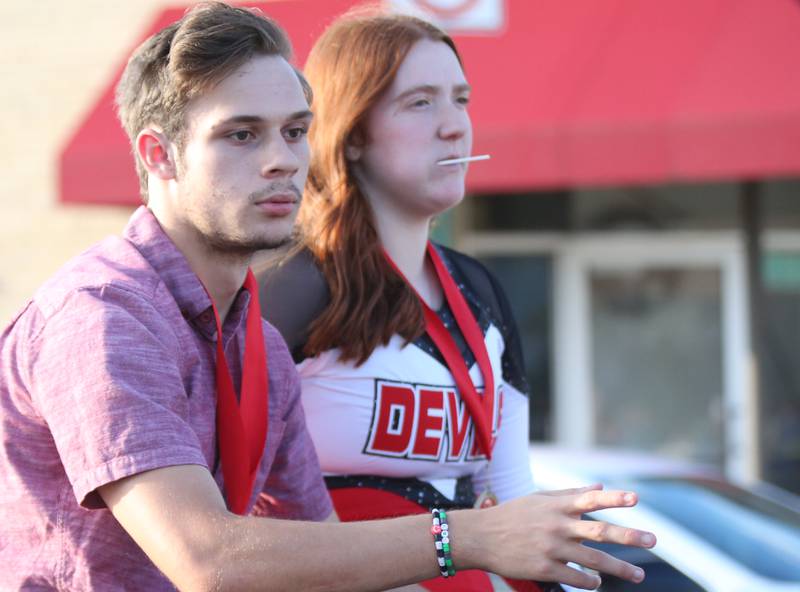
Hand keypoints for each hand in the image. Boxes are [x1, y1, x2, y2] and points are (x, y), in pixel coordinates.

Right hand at [459, 485, 655, 589]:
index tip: (635, 498)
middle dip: (629, 536)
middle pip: (600, 531)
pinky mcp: (544, 569)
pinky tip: (598, 583)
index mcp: (556, 506)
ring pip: (594, 561)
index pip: (590, 499)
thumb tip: (599, 486)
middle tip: (653, 540)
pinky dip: (590, 581)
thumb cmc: (511, 515)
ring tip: (638, 575)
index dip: (613, 497)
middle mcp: (557, 525)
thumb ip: (569, 494)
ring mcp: (551, 549)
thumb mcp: (539, 499)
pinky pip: (575, 577)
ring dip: (619, 568)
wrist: (480, 537)